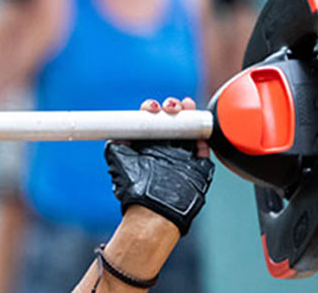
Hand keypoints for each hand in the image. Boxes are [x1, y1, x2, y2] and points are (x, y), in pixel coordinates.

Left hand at [104, 97, 213, 235]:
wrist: (155, 209)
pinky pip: (204, 146)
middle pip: (172, 120)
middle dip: (173, 108)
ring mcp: (182, 156)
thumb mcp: (117, 161)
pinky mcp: (198, 166)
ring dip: (189, 114)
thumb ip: (115, 145)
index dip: (152, 110)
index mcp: (147, 145)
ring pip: (188, 129)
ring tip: (187, 106)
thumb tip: (113, 132)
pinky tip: (200, 126)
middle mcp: (164, 149)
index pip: (151, 121)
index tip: (152, 108)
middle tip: (172, 106)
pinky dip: (203, 134)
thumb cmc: (135, 189)